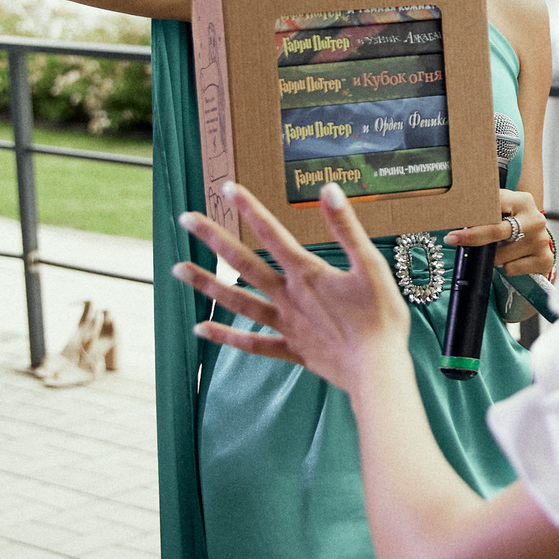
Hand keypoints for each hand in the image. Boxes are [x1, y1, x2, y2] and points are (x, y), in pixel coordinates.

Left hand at [178, 181, 406, 391]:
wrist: (377, 370)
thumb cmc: (380, 319)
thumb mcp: (371, 266)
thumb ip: (347, 228)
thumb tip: (328, 191)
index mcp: (308, 274)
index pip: (273, 234)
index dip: (250, 208)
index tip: (227, 188)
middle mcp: (289, 297)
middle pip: (243, 263)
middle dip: (213, 239)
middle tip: (185, 219)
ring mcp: (286, 325)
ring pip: (238, 301)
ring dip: (206, 284)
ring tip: (177, 270)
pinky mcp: (292, 350)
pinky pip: (252, 343)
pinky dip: (226, 337)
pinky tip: (201, 329)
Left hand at [443, 187, 557, 278]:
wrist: (540, 241)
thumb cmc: (515, 223)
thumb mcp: (504, 209)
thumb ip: (485, 207)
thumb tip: (452, 211)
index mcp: (522, 201)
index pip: (493, 207)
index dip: (471, 215)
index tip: (453, 226)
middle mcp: (535, 220)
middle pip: (496, 231)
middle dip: (472, 237)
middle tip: (453, 239)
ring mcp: (541, 241)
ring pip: (500, 256)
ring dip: (492, 257)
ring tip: (499, 249)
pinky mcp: (544, 259)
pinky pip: (510, 269)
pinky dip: (506, 267)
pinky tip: (512, 258)